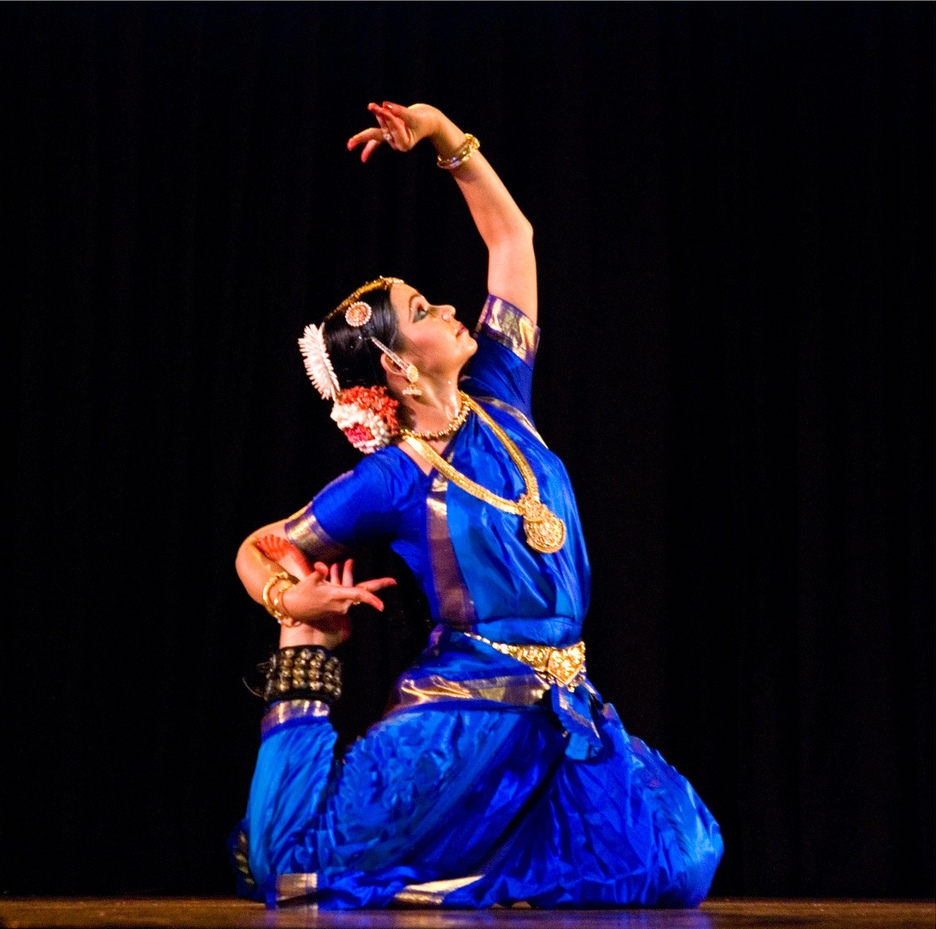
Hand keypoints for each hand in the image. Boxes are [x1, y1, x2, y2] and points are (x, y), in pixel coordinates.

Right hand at [279, 558, 396, 649]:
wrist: (291, 608)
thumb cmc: (300, 595)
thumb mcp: (309, 582)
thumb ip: (318, 573)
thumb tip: (323, 566)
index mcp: (337, 596)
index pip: (357, 596)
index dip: (371, 600)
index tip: (382, 606)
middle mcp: (341, 602)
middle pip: (363, 592)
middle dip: (378, 585)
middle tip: (394, 582)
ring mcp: (339, 604)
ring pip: (351, 588)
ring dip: (349, 574)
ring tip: (348, 561)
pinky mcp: (335, 603)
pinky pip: (344, 589)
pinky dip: (342, 579)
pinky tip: (337, 567)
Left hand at [346, 101, 439, 162]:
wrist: (429, 121)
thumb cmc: (423, 119)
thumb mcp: (412, 115)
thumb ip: (399, 112)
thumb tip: (385, 105)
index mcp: (404, 144)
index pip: (392, 129)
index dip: (388, 117)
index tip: (385, 105)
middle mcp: (396, 144)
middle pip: (378, 136)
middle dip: (364, 137)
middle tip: (349, 145)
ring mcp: (392, 141)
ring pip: (378, 130)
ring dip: (378, 117)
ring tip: (374, 109)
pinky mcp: (389, 135)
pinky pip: (376, 143)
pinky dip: (369, 147)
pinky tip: (363, 159)